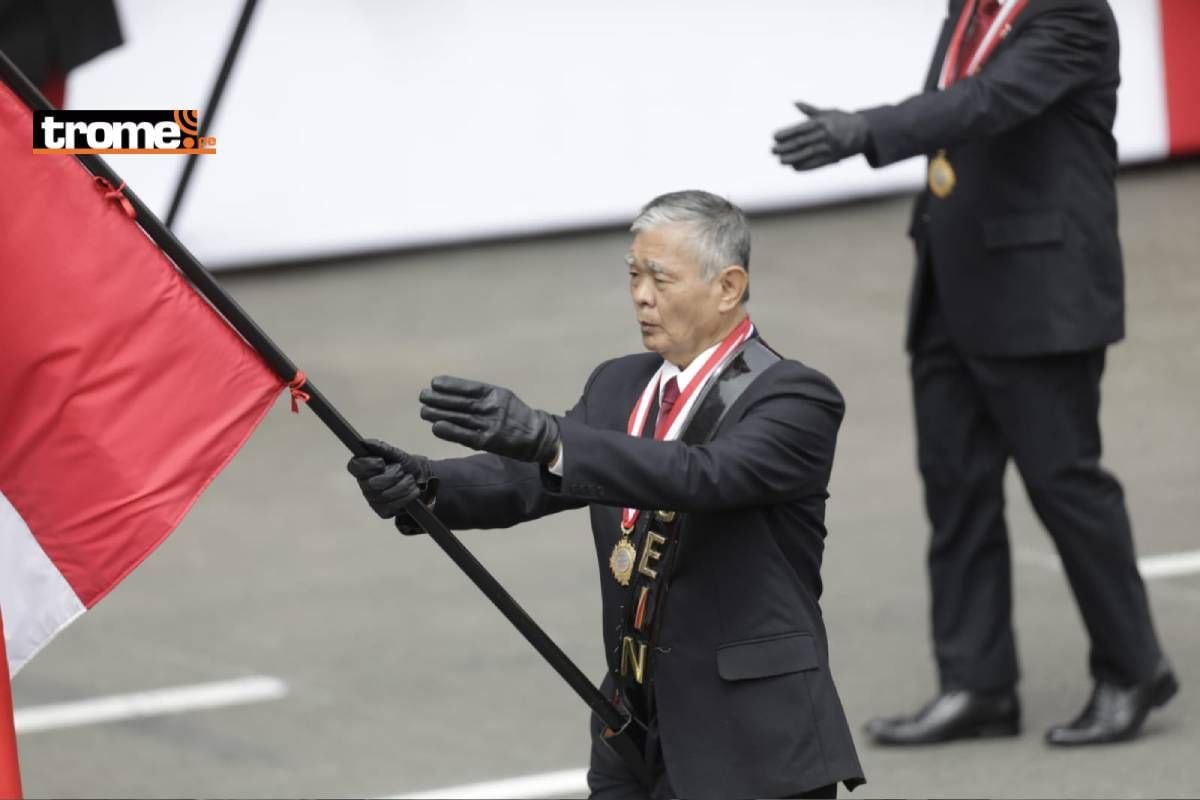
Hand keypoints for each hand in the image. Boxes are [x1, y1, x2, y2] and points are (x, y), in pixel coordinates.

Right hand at [346, 438, 435, 533]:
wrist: (422, 480)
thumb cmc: (405, 465)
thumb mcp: (397, 454)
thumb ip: (382, 448)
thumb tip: (366, 443)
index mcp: (364, 468)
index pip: (354, 467)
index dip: (368, 465)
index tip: (382, 462)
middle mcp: (364, 485)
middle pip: (372, 484)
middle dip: (392, 476)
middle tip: (402, 471)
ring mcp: (372, 499)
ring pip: (384, 495)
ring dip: (403, 486)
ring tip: (410, 480)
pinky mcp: (383, 511)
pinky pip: (392, 506)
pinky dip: (406, 497)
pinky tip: (412, 491)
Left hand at [419, 376, 559, 463]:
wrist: (536, 436)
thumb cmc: (516, 415)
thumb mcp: (503, 397)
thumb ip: (482, 396)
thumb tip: (453, 393)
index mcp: (495, 393)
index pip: (469, 387)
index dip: (450, 385)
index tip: (434, 383)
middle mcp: (491, 407)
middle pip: (460, 402)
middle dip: (439, 399)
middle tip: (423, 396)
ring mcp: (489, 425)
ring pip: (459, 418)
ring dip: (439, 414)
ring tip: (424, 411)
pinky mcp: (487, 441)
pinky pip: (464, 435)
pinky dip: (449, 431)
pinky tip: (436, 426)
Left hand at [772, 101, 868, 169]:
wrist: (864, 132)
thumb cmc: (842, 119)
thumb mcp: (827, 112)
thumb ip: (809, 110)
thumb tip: (794, 102)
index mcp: (823, 122)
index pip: (800, 128)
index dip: (786, 133)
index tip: (774, 137)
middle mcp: (826, 135)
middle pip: (802, 142)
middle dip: (786, 147)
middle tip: (772, 150)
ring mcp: (830, 147)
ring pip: (808, 154)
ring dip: (793, 158)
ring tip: (780, 161)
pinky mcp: (834, 158)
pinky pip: (817, 163)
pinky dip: (805, 166)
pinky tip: (794, 168)